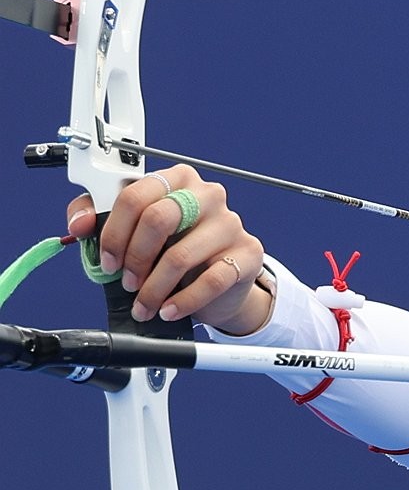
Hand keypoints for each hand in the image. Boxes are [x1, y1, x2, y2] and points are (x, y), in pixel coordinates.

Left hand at [65, 165, 269, 333]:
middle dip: (134, 258)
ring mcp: (230, 222)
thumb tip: (79, 224)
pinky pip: (211, 280)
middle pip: (158, 219)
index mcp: (177, 179)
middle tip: (127, 282)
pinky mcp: (247, 252)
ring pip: (180, 256)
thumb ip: (98, 218)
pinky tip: (170, 310)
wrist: (221, 279)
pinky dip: (183, 301)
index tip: (107, 260)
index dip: (113, 232)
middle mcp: (207, 194)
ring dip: (154, 289)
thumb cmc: (174, 248)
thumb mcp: (134, 230)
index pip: (135, 195)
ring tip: (145, 305)